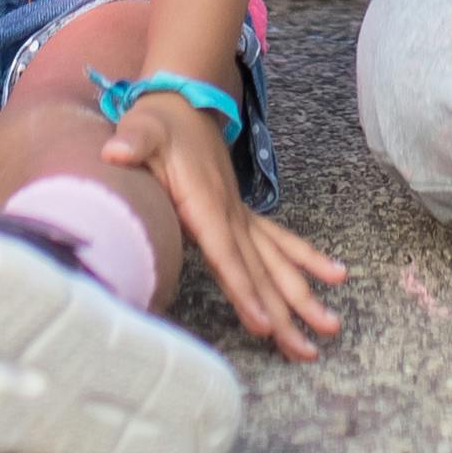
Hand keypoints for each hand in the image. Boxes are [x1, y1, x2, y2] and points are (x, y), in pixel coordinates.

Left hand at [104, 93, 343, 354]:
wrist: (183, 103)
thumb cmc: (159, 123)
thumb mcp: (141, 128)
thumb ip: (132, 141)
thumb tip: (116, 151)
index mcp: (205, 204)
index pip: (226, 256)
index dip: (245, 291)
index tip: (265, 325)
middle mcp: (230, 214)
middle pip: (261, 272)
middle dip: (286, 312)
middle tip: (310, 349)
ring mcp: (240, 215)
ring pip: (277, 263)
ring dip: (303, 297)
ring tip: (330, 328)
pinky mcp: (241, 215)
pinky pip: (279, 242)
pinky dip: (306, 260)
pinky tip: (335, 276)